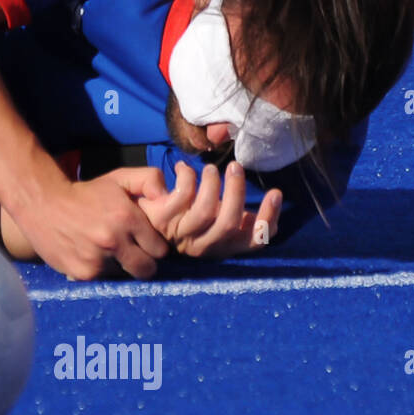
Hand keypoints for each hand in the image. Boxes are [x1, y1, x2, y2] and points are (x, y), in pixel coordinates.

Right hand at [12, 167, 168, 280]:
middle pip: (147, 269)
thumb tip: (167, 196)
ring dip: (119, 267)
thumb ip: (149, 179)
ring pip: (124, 275)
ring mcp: (96, 260)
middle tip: (131, 253)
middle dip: (143, 262)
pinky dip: (98, 270)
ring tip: (105, 252)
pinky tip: (88, 255)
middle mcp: (113, 241)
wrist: (42, 202)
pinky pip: (101, 280)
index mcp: (126, 217)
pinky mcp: (81, 273)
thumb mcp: (118, 178)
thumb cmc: (85, 192)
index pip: (160, 249)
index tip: (144, 242)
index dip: (153, 246)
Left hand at [137, 160, 282, 258]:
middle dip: (237, 191)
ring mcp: (181, 235)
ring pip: (205, 210)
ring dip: (212, 183)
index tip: (275, 192)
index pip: (254, 242)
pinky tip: (182, 167)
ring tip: (210, 168)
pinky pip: (182, 196)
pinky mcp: (162, 221)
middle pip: (228, 223)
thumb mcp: (218, 218)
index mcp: (222, 247)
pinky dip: (187, 176)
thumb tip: (273, 201)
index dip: (268, 218)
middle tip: (236, 167)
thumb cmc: (186, 214)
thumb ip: (240, 214)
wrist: (138, 216)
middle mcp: (203, 247)